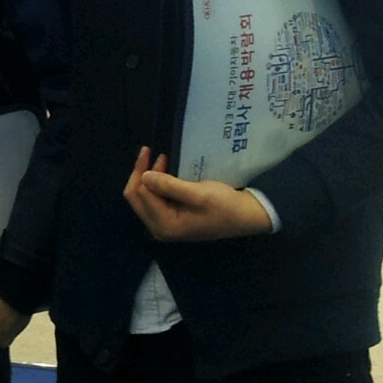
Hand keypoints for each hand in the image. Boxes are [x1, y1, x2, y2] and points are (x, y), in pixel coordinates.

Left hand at [122, 147, 277, 241]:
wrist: (246, 216)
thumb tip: (144, 176)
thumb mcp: (198, 194)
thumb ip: (169, 186)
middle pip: (137, 198)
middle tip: (151, 152)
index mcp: (165, 226)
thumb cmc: (225, 206)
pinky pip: (154, 200)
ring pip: (143, 198)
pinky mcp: (171, 219)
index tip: (156, 153)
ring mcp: (165, 225)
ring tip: (160, 159)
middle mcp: (160, 229)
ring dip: (148, 177)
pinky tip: (163, 171)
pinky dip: (155, 184)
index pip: (140, 195)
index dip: (143, 171)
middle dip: (140, 173)